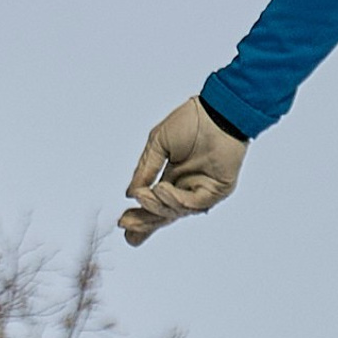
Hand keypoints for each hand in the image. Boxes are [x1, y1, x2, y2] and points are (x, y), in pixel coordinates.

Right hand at [118, 95, 247, 244]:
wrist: (215, 113)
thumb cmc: (190, 122)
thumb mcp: (159, 144)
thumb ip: (146, 169)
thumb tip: (130, 193)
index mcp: (172, 179)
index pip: (155, 203)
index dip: (140, 214)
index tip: (122, 223)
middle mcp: (186, 189)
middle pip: (164, 214)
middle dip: (145, 222)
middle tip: (126, 224)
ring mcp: (201, 192)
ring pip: (176, 211)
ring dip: (157, 205)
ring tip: (144, 194)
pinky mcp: (215, 192)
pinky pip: (194, 203)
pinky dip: (176, 200)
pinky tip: (161, 189)